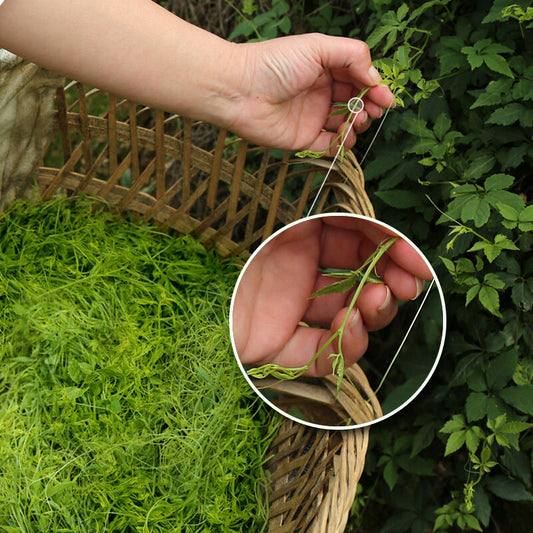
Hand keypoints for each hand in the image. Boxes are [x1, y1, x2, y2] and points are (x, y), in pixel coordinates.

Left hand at [225, 34, 394, 152]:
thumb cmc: (275, 63)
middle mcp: (321, 93)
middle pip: (356, 104)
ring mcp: (313, 117)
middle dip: (369, 109)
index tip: (387, 99)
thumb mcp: (318, 47)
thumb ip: (352, 55)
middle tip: (371, 111)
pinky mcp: (303, 139)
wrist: (240, 90)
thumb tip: (375, 78)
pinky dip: (341, 145)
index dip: (375, 89)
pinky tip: (342, 136)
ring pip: (346, 127)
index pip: (359, 80)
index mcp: (326, 68)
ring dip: (357, 127)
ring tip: (354, 122)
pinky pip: (329, 146)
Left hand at [232, 216, 432, 376]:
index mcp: (308, 246)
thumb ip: (332, 223)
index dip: (393, 256)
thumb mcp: (288, 230)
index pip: (363, 252)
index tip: (418, 267)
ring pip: (352, 325)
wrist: (192, 303)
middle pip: (364, 289)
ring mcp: (299, 318)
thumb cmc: (235, 258)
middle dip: (388, 289)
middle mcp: (308, 282)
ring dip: (369, 318)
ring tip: (366, 306)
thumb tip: (380, 229)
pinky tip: (344, 332)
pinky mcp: (287, 350)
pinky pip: (325, 356)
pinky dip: (342, 350)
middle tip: (400, 289)